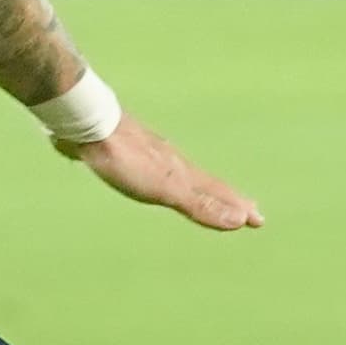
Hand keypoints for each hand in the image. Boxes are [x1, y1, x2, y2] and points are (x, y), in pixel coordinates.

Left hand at [65, 117, 262, 230]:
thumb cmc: (125, 159)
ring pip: (180, 176)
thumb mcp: (166, 187)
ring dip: (197, 189)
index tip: (258, 219)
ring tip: (205, 193)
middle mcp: (170, 162)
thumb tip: (241, 219)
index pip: (217, 193)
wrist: (86, 125)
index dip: (238, 208)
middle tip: (246, 210)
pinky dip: (165, 179)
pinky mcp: (123, 155)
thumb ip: (200, 204)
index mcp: (181, 172)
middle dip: (225, 199)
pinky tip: (155, 176)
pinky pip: (153, 172)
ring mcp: (148, 156)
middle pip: (204, 184)